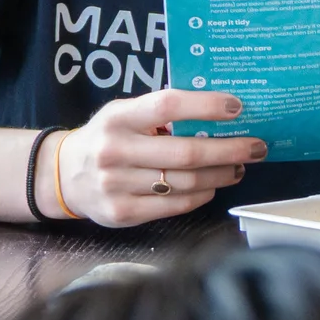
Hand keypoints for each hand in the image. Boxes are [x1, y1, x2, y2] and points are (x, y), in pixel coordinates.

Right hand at [49, 88, 266, 228]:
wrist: (63, 176)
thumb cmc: (106, 138)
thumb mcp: (123, 114)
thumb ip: (159, 113)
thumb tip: (218, 110)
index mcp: (118, 117)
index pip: (168, 106)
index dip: (206, 105)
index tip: (237, 107)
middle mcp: (115, 150)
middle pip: (186, 152)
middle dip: (229, 149)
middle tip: (257, 146)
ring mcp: (117, 185)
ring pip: (184, 182)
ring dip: (220, 175)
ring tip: (238, 167)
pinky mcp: (122, 214)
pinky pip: (174, 205)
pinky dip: (200, 195)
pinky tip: (212, 186)